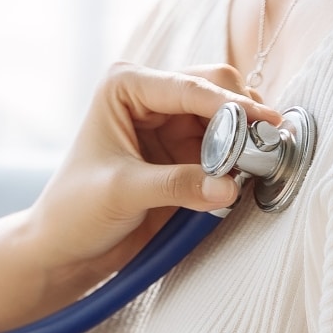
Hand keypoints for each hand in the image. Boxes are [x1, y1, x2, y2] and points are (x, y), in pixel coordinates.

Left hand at [27, 62, 278, 272]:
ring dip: (247, 136)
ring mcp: (172, 124)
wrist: (66, 246)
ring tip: (261, 161)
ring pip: (228, 116)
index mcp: (124, 87)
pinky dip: (242, 156)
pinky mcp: (187, 153)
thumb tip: (229, 186)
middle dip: (242, 115)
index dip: (228, 103)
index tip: (264, 121)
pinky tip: (250, 172)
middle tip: (266, 144)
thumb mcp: (123, 192)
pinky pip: (228, 146)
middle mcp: (151, 97)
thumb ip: (176, 185)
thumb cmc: (75, 209)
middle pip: (214, 89)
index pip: (186, 87)